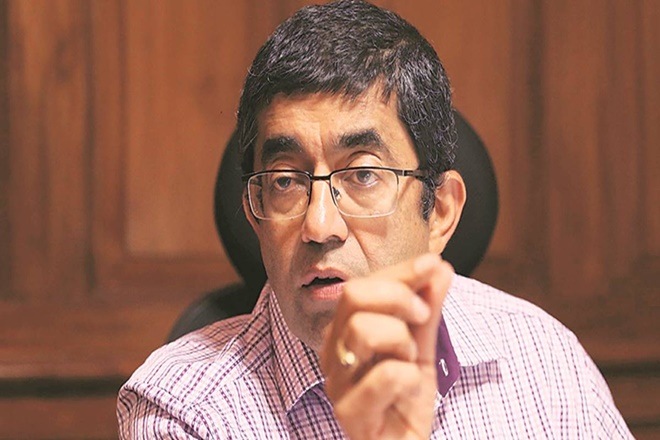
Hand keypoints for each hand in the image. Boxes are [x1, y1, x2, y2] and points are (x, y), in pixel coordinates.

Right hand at [320, 253, 453, 438]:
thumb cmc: (405, 400)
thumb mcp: (422, 349)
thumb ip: (427, 310)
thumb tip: (439, 268)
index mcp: (344, 332)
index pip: (362, 285)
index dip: (401, 271)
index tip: (433, 265)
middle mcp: (333, 352)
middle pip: (353, 296)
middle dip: (399, 297)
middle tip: (422, 317)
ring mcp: (337, 382)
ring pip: (363, 330)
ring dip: (403, 340)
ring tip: (410, 361)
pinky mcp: (349, 412)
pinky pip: (388, 374)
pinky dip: (411, 380)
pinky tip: (407, 393)